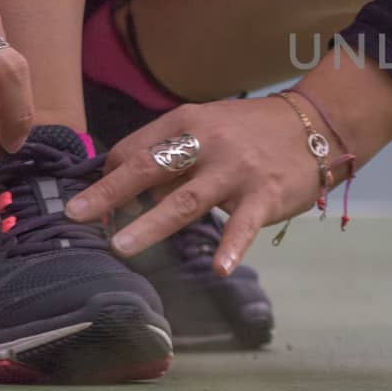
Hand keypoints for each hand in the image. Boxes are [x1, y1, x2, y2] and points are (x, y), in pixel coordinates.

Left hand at [67, 97, 332, 274]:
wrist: (316, 124)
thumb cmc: (252, 131)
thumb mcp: (209, 125)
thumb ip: (171, 153)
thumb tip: (126, 190)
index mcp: (187, 122)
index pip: (135, 150)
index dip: (110, 177)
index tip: (90, 205)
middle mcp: (208, 142)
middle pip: (151, 168)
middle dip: (110, 193)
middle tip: (76, 215)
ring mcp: (237, 170)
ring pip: (188, 199)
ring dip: (153, 223)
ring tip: (121, 246)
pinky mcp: (265, 195)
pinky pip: (244, 224)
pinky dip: (232, 246)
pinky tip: (220, 268)